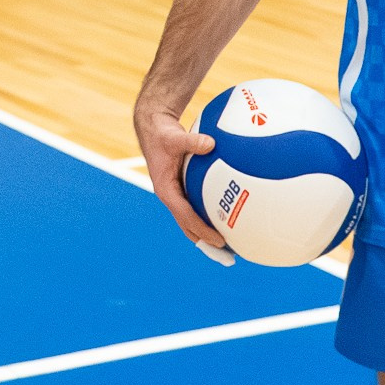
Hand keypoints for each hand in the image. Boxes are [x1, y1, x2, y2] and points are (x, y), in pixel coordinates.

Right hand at [135, 97, 230, 262]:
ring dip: (208, 235)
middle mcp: (171, 196)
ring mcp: (176, 195)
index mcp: (165, 190)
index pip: (185, 216)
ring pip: (192, 221)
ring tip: (231, 247)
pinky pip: (196, 209)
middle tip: (228, 256)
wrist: (153, 128)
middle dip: (206, 243)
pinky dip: (209, 217)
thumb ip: (192, 141)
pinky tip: (228, 219)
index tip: (220, 241)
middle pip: (188, 227)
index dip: (202, 230)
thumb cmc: (163, 133)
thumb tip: (210, 143)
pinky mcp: (182, 189)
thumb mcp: (174, 136)